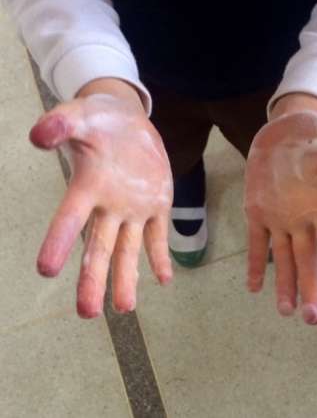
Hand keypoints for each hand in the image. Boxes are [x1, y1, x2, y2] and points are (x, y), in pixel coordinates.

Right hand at [30, 79, 172, 317]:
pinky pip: (157, 235)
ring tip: (125, 307)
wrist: (127, 122)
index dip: (58, 241)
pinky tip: (164, 278)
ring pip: (129, 249)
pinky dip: (160, 255)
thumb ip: (60, 124)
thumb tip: (40, 135)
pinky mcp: (156, 206)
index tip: (45, 269)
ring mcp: (134, 209)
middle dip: (93, 278)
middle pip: (99, 247)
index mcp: (88, 186)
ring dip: (127, 277)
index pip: (70, 218)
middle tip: (87, 313)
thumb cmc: (97, 119)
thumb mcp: (78, 115)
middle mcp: (109, 205)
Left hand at [245, 93, 316, 324]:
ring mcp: (278, 218)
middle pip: (309, 260)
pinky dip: (256, 264)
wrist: (285, 131)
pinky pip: (256, 242)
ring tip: (286, 311)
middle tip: (312, 319)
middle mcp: (302, 220)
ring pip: (284, 257)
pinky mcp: (256, 211)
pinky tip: (253, 287)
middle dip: (311, 288)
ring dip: (285, 284)